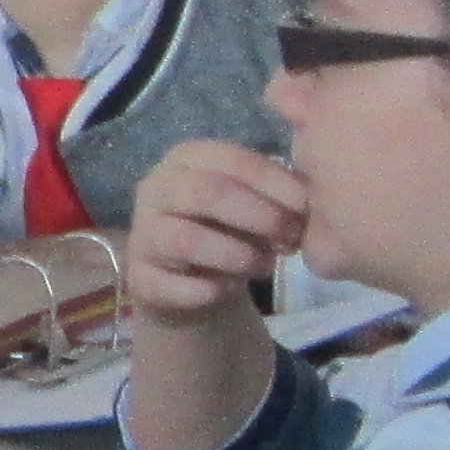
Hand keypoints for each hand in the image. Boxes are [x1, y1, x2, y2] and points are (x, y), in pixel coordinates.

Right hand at [125, 140, 309, 324]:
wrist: (188, 280)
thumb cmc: (229, 229)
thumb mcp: (252, 201)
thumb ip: (276, 193)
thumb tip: (311, 199)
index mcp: (187, 159)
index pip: (233, 160)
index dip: (275, 184)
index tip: (307, 209)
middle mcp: (155, 188)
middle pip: (207, 193)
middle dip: (259, 217)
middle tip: (290, 239)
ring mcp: (142, 233)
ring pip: (187, 239)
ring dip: (238, 256)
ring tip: (264, 266)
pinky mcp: (138, 277)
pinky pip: (174, 285)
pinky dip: (210, 290)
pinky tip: (228, 289)